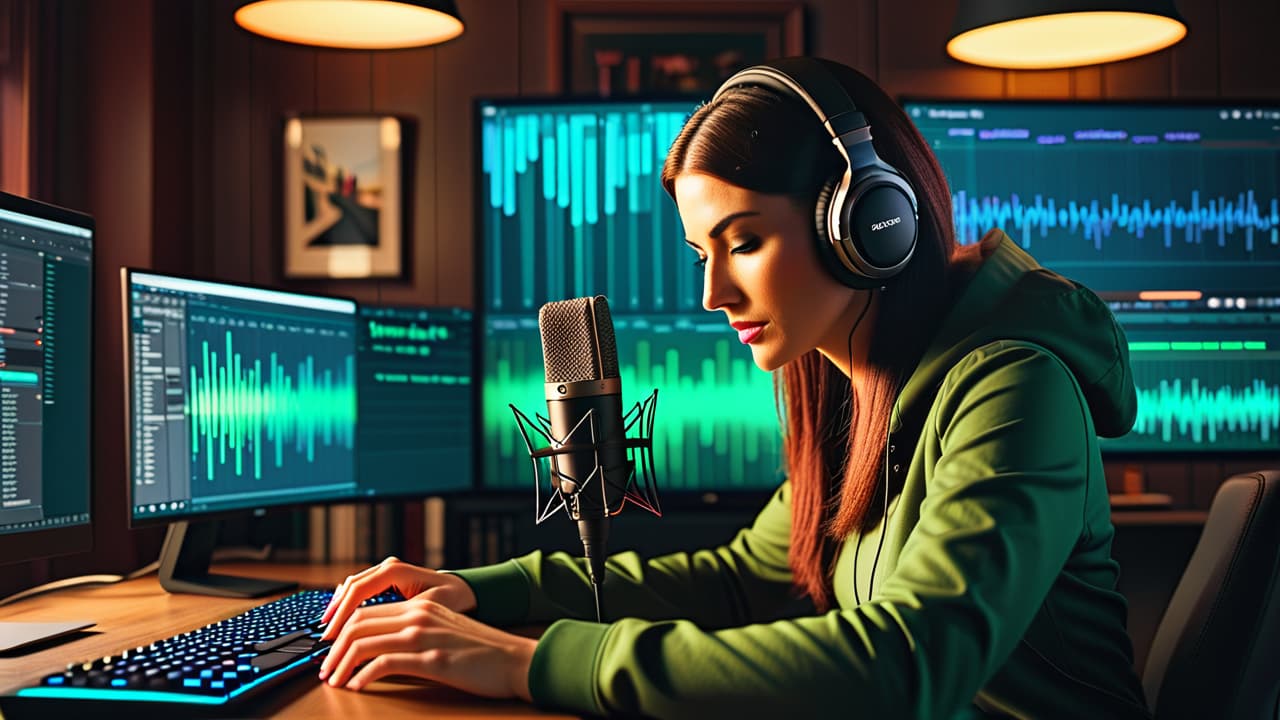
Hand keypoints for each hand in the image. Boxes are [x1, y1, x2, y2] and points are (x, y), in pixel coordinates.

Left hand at [318, 596, 535, 699]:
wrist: (515, 660)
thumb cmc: (482, 651)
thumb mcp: (444, 630)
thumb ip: (415, 631)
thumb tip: (380, 649)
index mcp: (421, 606)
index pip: (365, 610)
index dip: (339, 631)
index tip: (328, 650)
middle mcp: (419, 615)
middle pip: (358, 624)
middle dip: (333, 648)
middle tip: (324, 668)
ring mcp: (424, 636)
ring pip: (364, 642)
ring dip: (341, 664)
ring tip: (334, 680)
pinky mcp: (432, 659)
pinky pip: (384, 664)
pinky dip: (363, 676)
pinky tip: (357, 687)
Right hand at [319, 556, 476, 641]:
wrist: (462, 590)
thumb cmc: (452, 599)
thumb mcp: (430, 608)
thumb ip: (404, 614)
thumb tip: (380, 630)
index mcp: (396, 570)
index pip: (359, 590)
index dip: (342, 614)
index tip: (331, 635)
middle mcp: (387, 567)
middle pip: (350, 588)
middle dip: (335, 613)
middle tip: (324, 637)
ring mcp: (385, 571)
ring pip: (351, 588)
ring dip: (338, 609)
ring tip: (328, 631)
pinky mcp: (384, 580)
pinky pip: (359, 590)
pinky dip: (347, 605)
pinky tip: (340, 622)